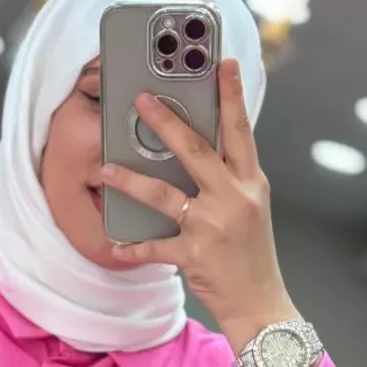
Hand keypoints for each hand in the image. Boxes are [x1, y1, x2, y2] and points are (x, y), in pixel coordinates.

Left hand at [102, 60, 298, 353]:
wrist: (261, 303)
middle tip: (141, 99)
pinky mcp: (194, 254)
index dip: (232, 95)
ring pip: (165, 194)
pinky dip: (133, 248)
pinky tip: (116, 246)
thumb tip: (198, 154)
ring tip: (106, 170)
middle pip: (197, 150)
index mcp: (250, 182)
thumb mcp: (251, 209)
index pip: (241, 130)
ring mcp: (213, 225)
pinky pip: (154, 247)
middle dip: (167, 122)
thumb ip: (229, 180)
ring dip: (131, 181)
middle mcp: (234, 198)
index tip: (223, 63)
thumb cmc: (251, 255)